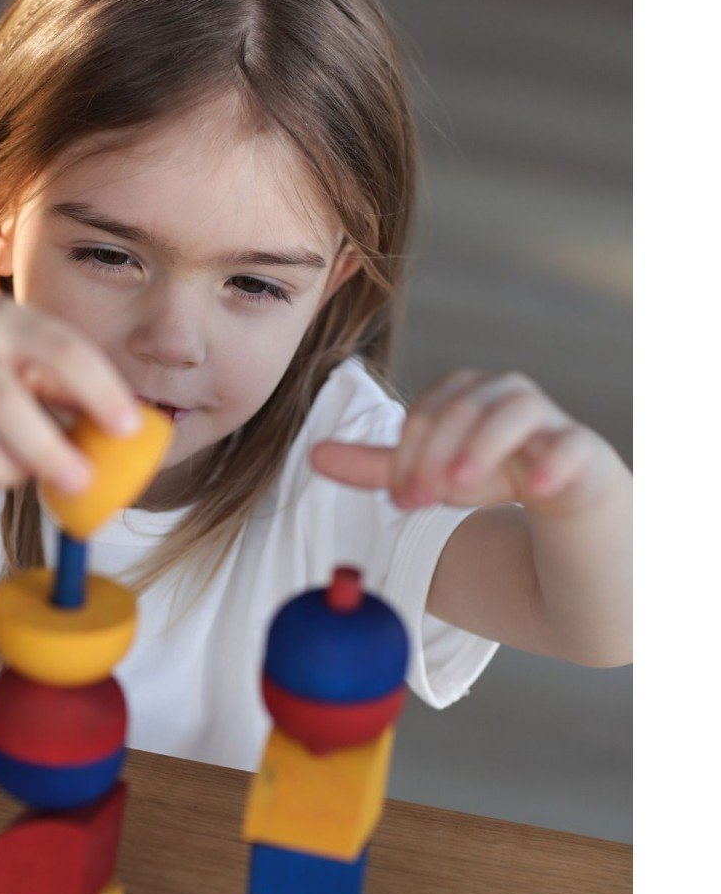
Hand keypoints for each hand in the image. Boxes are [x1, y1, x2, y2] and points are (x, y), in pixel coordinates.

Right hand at [0, 280, 141, 493]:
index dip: (100, 391)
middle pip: (4, 403)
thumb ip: (71, 385)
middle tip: (83, 482)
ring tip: (31, 476)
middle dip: (47, 450)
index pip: (63, 351)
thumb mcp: (31, 344)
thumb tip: (129, 437)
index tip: (130, 429)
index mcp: (13, 322)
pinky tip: (1, 474)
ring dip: (6, 471)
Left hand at [310, 368, 621, 515]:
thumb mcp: (427, 472)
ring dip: (482, 447)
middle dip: (435, 457)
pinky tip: (536, 488)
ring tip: (461, 486)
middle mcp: (504, 392)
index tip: (401, 501)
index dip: (408, 456)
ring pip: (514, 413)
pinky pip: (571, 444)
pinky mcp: (580, 446)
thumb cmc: (488, 471)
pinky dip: (554, 461)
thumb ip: (375, 466)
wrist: (558, 493)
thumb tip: (313, 456)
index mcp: (463, 392)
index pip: (426, 413)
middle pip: (462, 410)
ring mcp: (546, 417)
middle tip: (422, 502)